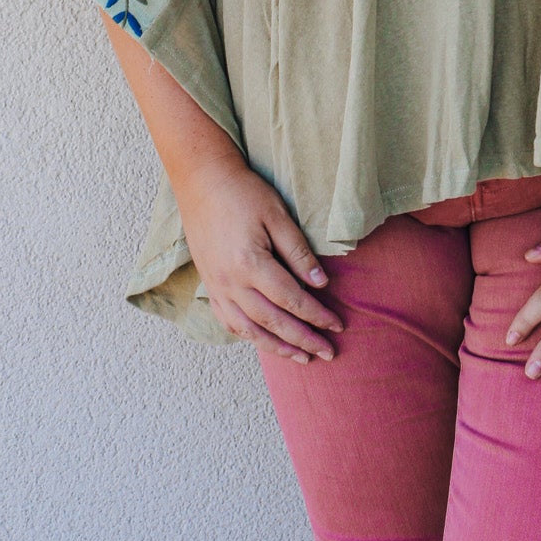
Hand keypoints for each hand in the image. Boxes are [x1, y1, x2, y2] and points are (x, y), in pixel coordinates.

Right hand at [175, 156, 344, 364]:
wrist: (202, 182)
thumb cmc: (244, 194)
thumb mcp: (277, 216)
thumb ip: (298, 253)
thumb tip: (320, 285)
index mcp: (250, 264)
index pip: (291, 300)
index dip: (316, 316)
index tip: (337, 325)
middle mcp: (231, 283)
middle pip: (272, 322)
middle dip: (303, 340)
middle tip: (328, 353)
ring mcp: (216, 287)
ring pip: (249, 330)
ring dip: (277, 347)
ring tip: (302, 357)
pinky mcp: (209, 285)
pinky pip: (228, 322)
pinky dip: (249, 336)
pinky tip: (264, 341)